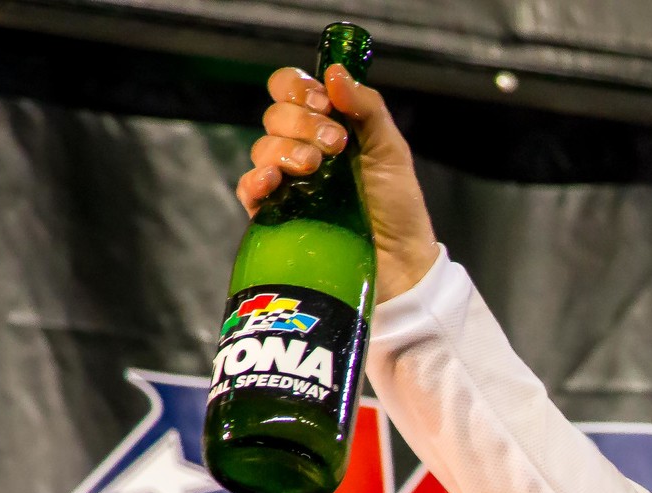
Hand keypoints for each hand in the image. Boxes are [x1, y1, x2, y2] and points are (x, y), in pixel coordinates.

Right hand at [236, 64, 440, 302]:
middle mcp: (301, 149)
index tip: (325, 105)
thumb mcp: (391, 150)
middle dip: (302, 123)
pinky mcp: (276, 215)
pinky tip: (273, 180)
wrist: (402, 262)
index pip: (290, 90)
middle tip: (335, 144)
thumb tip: (335, 71)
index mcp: (326, 126)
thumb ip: (367, 108)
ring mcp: (287, 182)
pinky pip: (249, 189)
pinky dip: (256, 179)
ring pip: (262, 147)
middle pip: (275, 116)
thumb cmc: (398, 205)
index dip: (299, 89)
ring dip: (286, 149)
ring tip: (315, 167)